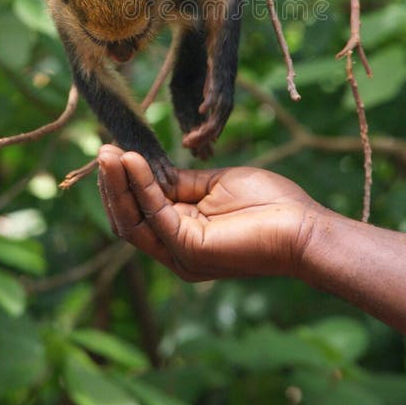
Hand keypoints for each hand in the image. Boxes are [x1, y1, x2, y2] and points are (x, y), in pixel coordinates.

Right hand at [98, 146, 321, 280]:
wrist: (303, 226)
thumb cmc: (269, 204)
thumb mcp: (215, 185)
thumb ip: (180, 182)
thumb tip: (149, 168)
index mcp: (184, 234)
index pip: (140, 210)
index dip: (124, 181)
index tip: (113, 150)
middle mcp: (176, 250)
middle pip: (128, 219)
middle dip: (112, 184)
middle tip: (101, 150)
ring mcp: (181, 254)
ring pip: (133, 221)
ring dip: (117, 185)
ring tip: (108, 153)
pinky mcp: (190, 250)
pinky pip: (155, 214)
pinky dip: (141, 185)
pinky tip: (133, 160)